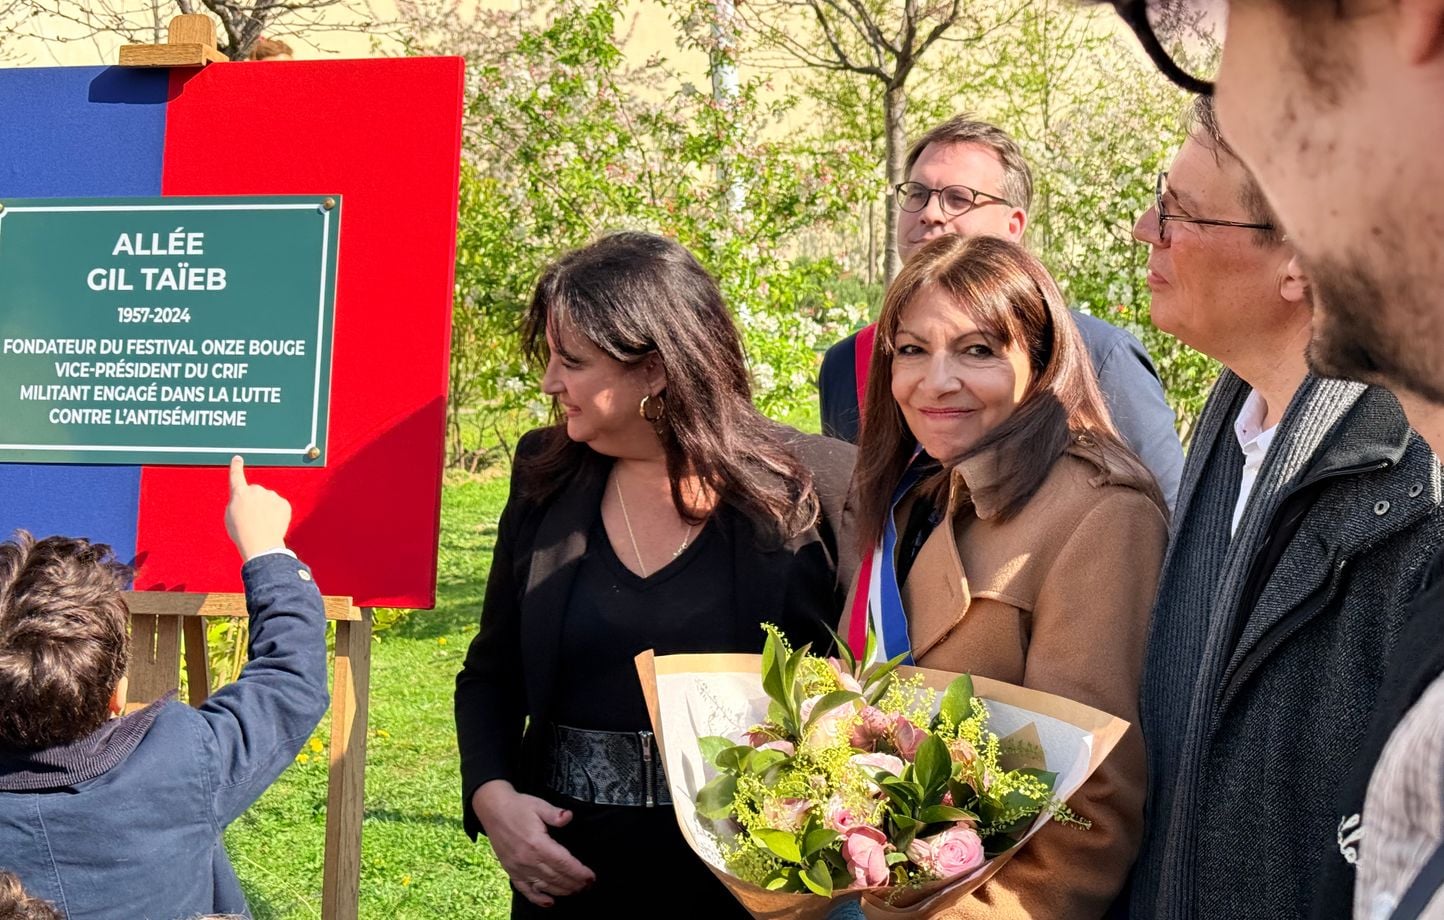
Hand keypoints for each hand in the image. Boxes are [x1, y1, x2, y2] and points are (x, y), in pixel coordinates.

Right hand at [225, 456, 291, 560]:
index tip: (237, 459)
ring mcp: (271, 495)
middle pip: (255, 492)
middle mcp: (256, 490)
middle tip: (252, 518)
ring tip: (262, 524)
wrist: (261, 544)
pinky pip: (279, 506)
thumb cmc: (242, 533)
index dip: (236, 467)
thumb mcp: (230, 515)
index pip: (236, 476)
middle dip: (254, 501)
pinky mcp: (284, 503)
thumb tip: (244, 499)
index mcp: (239, 493)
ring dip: (266, 508)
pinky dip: (277, 513)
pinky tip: (272, 524)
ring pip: (268, 499)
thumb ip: (237, 502)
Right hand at [471, 780, 595, 906]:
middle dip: (574, 883)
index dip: (579, 872)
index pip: (563, 863)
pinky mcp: (511, 870)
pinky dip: (537, 898)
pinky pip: (525, 889)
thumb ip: (555, 814)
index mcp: (537, 843)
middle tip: (587, 885)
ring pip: (544, 885)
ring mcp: (518, 867)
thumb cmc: (518, 807)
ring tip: (575, 891)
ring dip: (562, 891)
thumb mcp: (539, 805)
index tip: (591, 876)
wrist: (492, 809)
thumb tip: (568, 816)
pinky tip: (549, 902)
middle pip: (556, 877)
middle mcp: (528, 859)